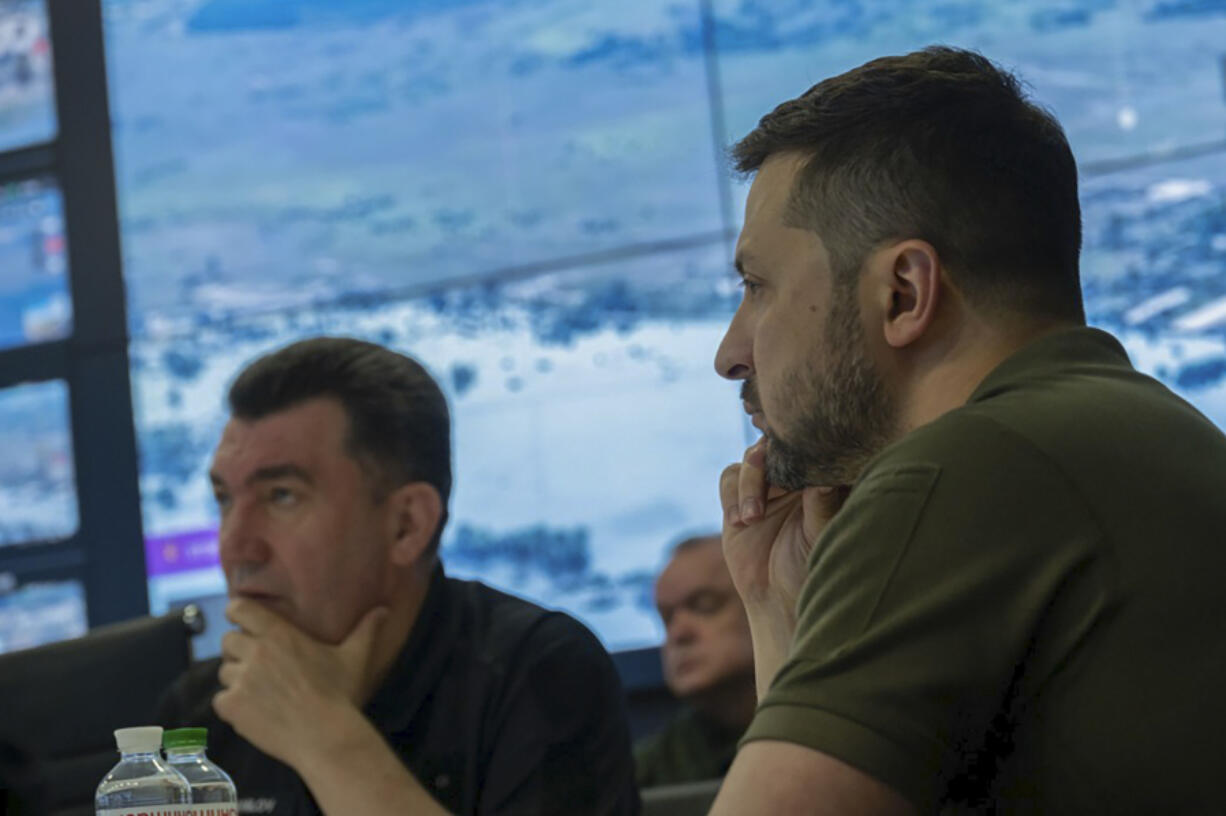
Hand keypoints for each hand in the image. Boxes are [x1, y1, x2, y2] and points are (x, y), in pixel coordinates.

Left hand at [213, 599, 386, 766]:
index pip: (239, 609)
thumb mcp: (355, 658)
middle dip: (239, 651)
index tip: (245, 622)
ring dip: (237, 679)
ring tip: (259, 692)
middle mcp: (256, 652)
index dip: (238, 614)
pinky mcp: (232, 706)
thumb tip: (385, 609)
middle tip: (258, 665)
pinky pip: (221, 699)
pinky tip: (253, 712)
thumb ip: (366, 630)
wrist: (325, 735)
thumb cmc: (339, 694)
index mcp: (279, 634)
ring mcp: (241, 679)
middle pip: (228, 641)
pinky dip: (232, 705)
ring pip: (224, 672)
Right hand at [719, 437, 848, 616]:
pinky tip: (740, 523)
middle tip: (761, 461)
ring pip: (752, 458)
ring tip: (752, 518)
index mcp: (823, 479)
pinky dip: (732, 497)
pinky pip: (730, 477)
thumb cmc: (810, 569)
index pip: (814, 446)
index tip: (792, 447)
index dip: (802, 439)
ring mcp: (768, 485)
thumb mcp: (820, 537)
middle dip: (768, 454)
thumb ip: (821, 506)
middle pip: (778, 445)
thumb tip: (823, 478)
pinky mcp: (740, 497)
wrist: (778, 598)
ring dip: (748, 483)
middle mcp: (796, 477)